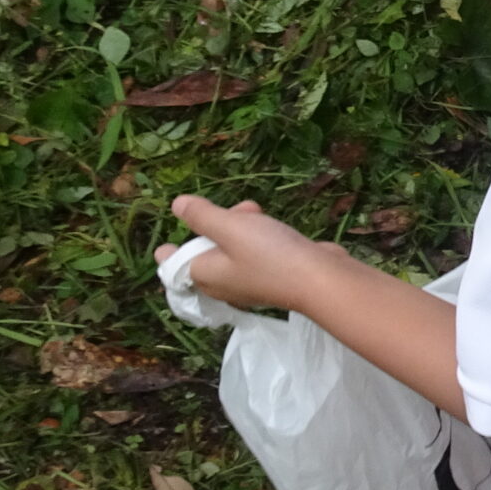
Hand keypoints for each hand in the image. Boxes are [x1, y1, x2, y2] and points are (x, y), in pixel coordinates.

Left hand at [160, 196, 339, 311]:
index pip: (172, 266)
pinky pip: (253, 254)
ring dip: (240, 227)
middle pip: (205, 251)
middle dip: (216, 225)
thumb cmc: (269, 254)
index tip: (180, 228)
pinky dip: (258, 238)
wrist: (318, 278)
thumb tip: (177, 205)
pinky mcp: (269, 277)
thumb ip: (201, 215)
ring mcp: (246, 282)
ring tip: (259, 212)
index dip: (172, 247)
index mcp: (203, 275)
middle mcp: (220, 284)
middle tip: (236, 210)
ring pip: (231, 249)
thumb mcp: (230, 226)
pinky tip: (274, 227)